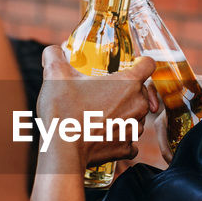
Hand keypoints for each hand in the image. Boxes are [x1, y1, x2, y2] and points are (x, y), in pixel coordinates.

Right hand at [38, 47, 157, 166]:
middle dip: (127, 90)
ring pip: (137, 116)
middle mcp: (138, 105)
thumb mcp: (55, 74)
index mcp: (128, 83)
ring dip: (124, 114)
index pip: (148, 64)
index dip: (140, 62)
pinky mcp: (126, 148)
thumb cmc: (63, 111)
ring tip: (101, 114)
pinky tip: (104, 134)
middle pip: (142, 91)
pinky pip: (130, 140)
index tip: (129, 65)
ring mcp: (134, 129)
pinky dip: (120, 137)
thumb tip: (53, 50)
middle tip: (104, 92)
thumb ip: (54, 55)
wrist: (62, 150)